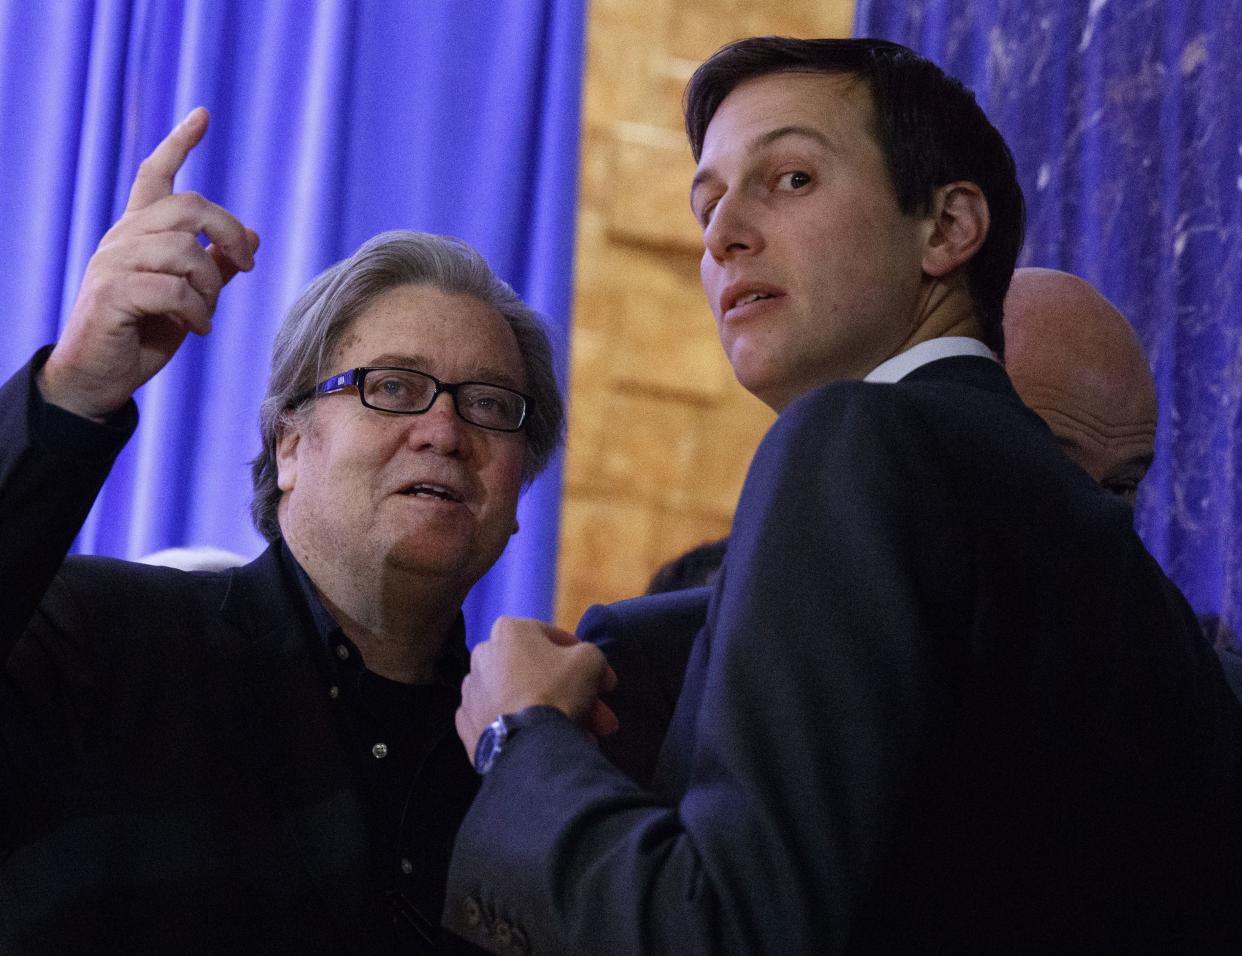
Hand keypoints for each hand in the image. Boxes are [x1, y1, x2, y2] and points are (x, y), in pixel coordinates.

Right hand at [38, 107, 258, 420]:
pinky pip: (173, 290)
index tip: (202, 115)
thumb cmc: (145, 334)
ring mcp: (112, 264)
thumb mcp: (191, 297)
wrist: (99, 377)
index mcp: (138, 233)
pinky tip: (197, 329)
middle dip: (229, 233)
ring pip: (184, 251)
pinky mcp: (111, 294)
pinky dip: (196, 312)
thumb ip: (216, 266)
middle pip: (188, 207)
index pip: (154, 176)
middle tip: (248, 266)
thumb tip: (252, 236)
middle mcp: (122, 239)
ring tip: (206, 314)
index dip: (179, 144)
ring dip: (209, 287)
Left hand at [457, 617, 618, 762]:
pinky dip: (527, 730)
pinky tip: (551, 743)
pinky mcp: (468, 726)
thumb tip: (592, 669)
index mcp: (508, 630)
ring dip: (555, 714)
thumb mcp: (590, 660)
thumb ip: (591, 654)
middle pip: (541, 674)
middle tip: (599, 718)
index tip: (603, 682)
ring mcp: (472, 693)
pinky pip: (507, 722)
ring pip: (524, 699)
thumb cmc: (557, 690)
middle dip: (575, 695)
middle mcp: (483, 655)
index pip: (557, 639)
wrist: (525, 746)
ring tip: (584, 737)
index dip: (585, 661)